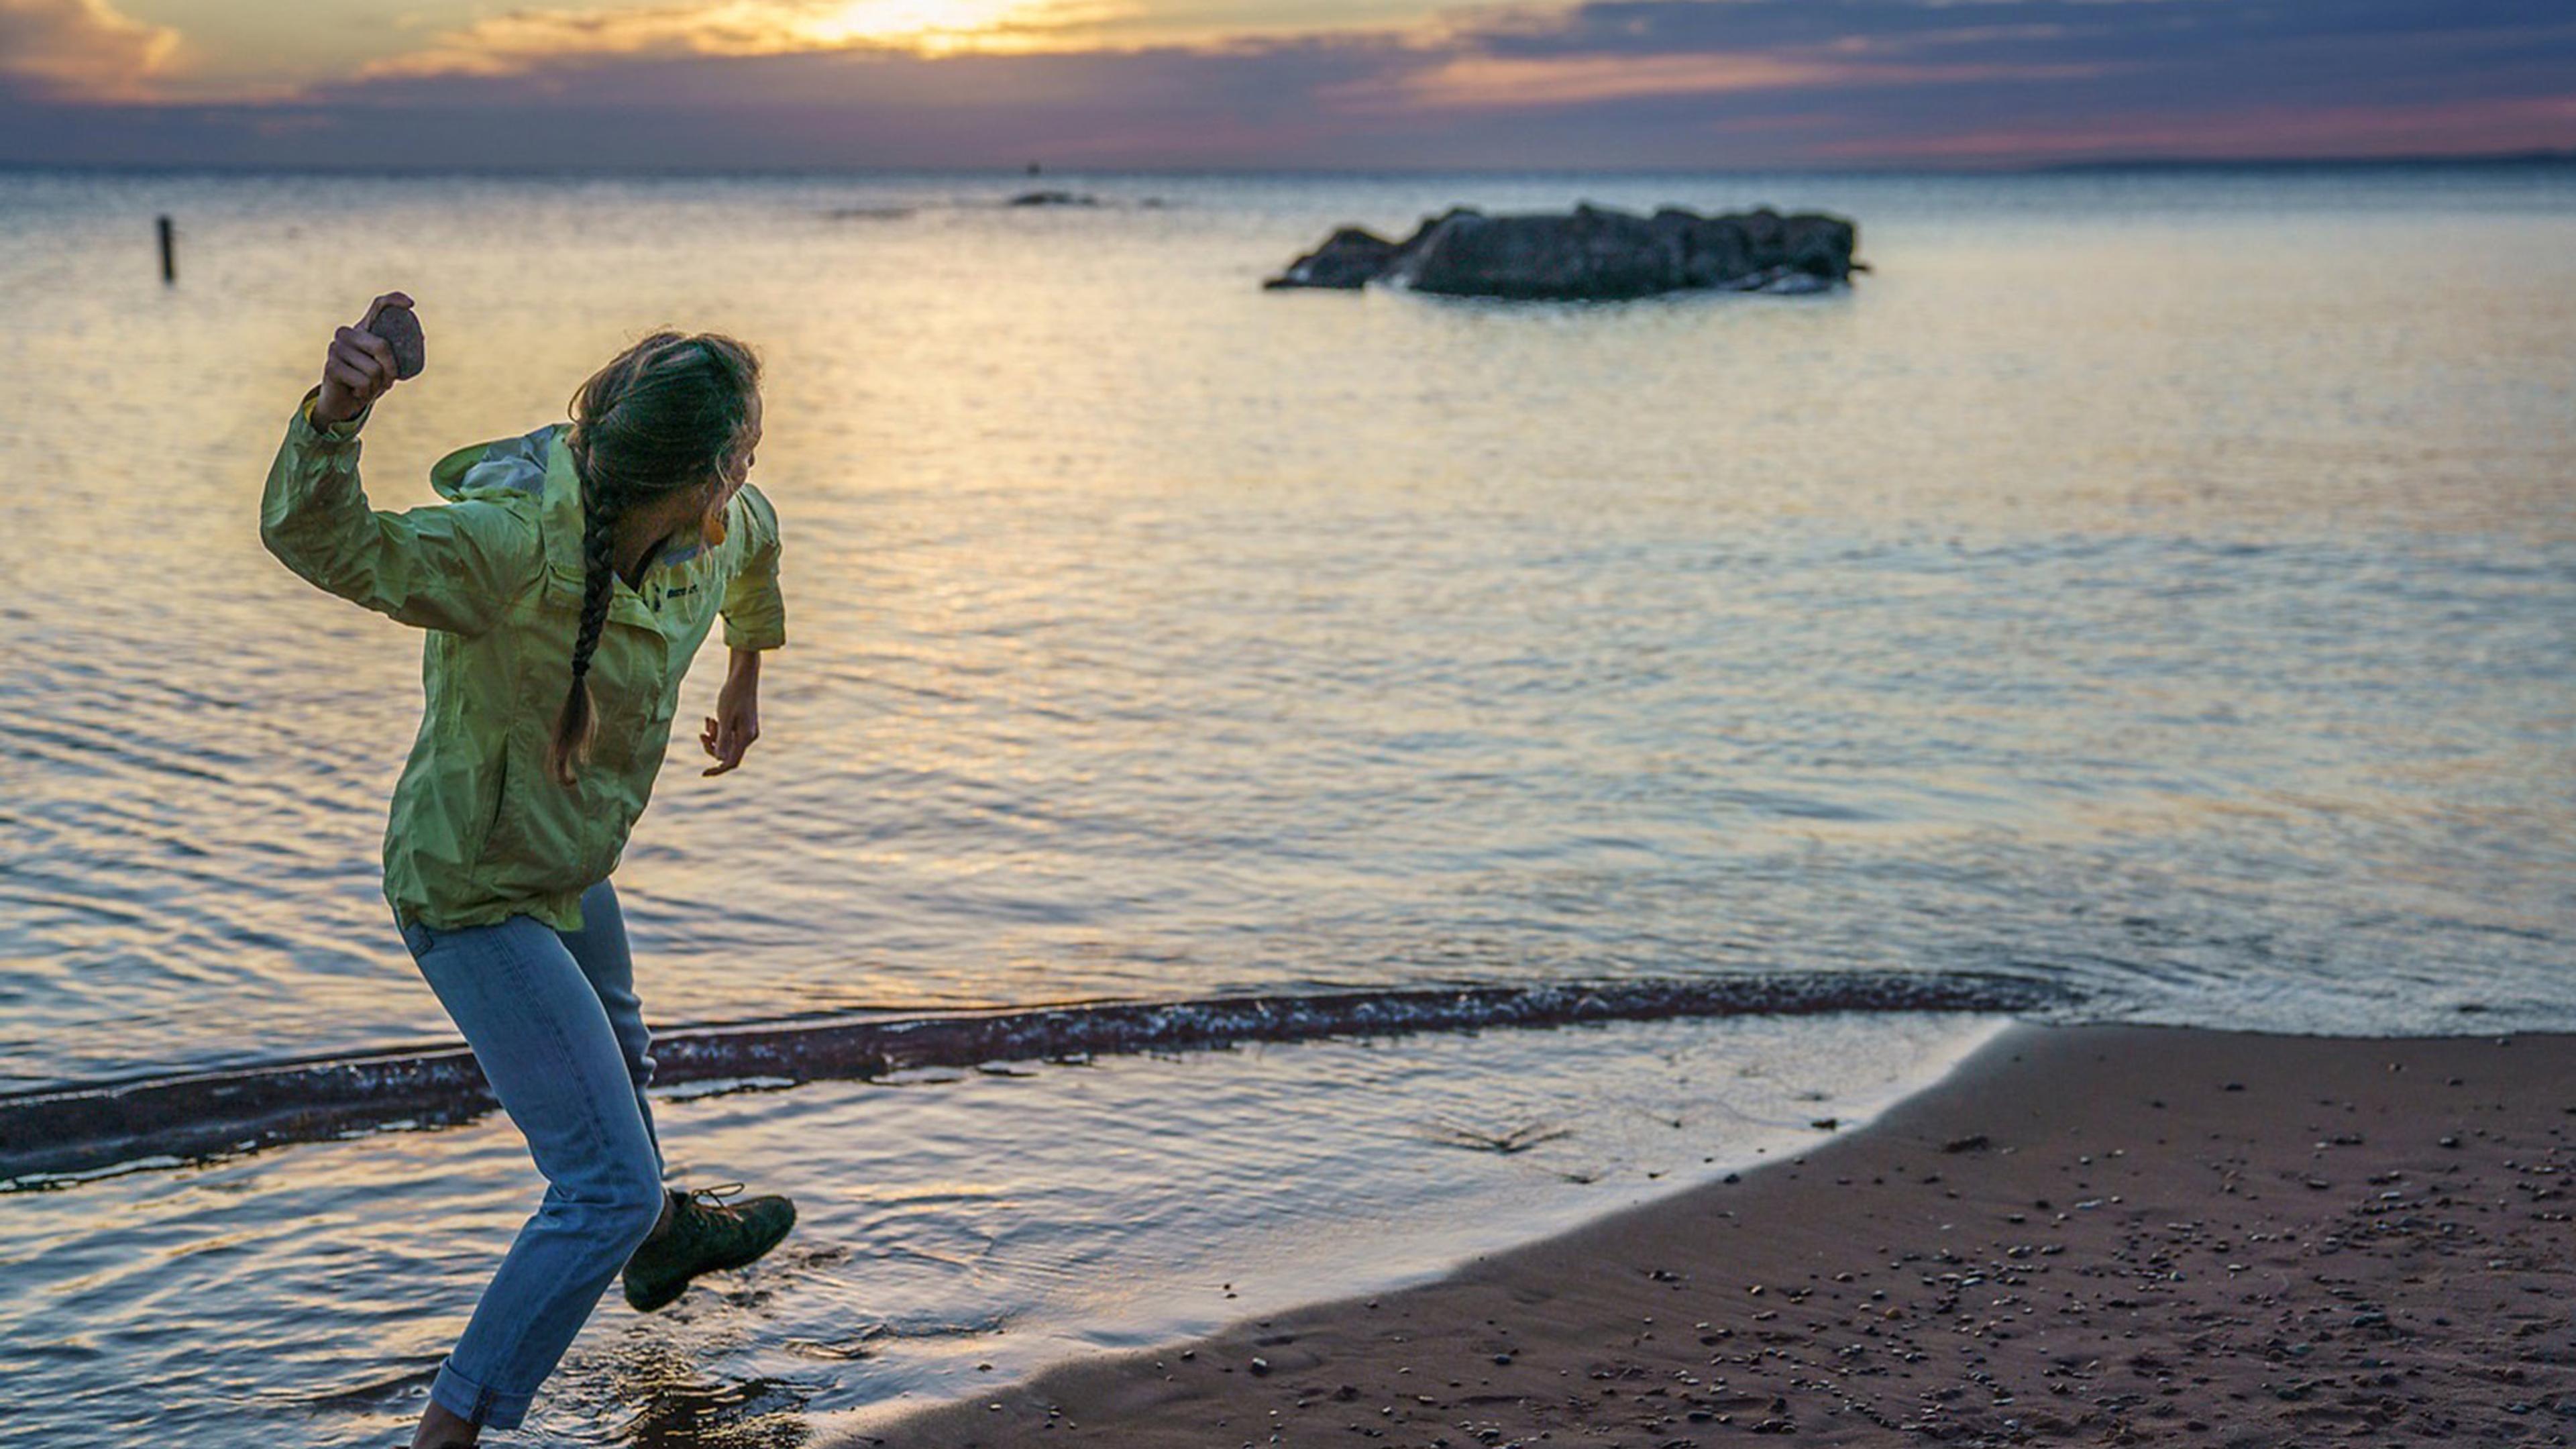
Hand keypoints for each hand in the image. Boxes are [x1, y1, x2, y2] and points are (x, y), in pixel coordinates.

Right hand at [313, 291, 412, 428]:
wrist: (344, 402)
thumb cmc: (368, 380)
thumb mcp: (386, 365)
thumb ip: (398, 352)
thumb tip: (421, 337)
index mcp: (363, 329)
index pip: (378, 306)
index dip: (394, 300)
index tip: (410, 304)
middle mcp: (347, 333)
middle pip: (382, 345)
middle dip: (391, 370)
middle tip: (386, 381)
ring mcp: (336, 348)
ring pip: (374, 369)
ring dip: (377, 385)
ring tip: (367, 386)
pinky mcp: (330, 366)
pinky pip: (363, 382)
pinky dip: (365, 392)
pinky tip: (356, 391)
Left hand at [701, 655, 761, 775]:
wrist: (743, 676)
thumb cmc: (733, 695)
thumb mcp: (724, 717)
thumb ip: (722, 739)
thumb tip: (719, 759)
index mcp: (745, 737)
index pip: (731, 762)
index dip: (717, 770)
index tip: (703, 773)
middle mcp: (749, 736)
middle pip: (727, 753)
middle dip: (711, 746)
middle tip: (701, 734)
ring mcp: (747, 731)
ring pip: (726, 743)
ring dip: (714, 736)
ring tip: (709, 720)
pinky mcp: (744, 724)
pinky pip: (729, 734)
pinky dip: (719, 729)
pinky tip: (712, 718)